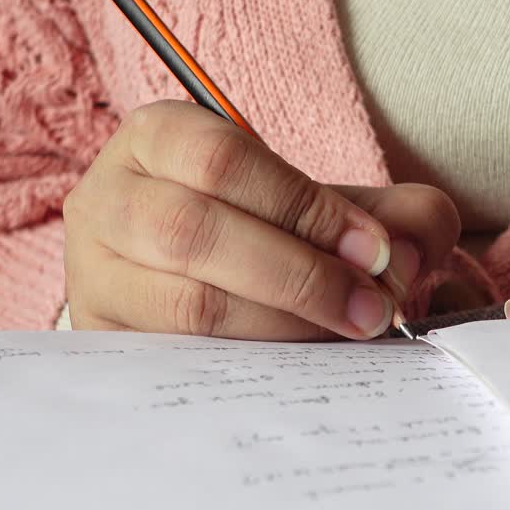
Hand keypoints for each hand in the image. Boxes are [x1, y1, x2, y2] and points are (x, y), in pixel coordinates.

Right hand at [64, 100, 459, 339]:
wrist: (179, 285)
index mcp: (155, 139)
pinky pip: (178, 367)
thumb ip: (383, 214)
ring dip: (282, 327)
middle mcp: (106, 202)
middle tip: (373, 308)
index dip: (307, 208)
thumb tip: (413, 251)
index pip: (223, 161)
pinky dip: (252, 370)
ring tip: (346, 335)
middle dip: (300, 275)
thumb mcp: (318, 207)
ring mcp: (96, 279)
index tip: (376, 252)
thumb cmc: (253, 232)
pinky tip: (301, 371)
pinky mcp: (107, 347)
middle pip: (193, 233)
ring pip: (185, 308)